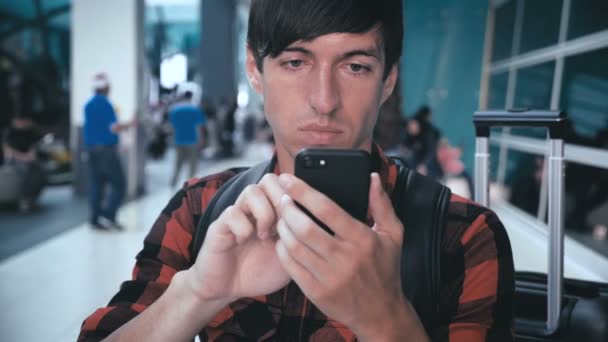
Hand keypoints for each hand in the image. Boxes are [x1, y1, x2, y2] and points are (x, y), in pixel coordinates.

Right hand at [186, 174, 290, 302]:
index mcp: (274, 212)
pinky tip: (244, 242)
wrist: (229, 290)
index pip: (288, 184)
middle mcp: (255, 208)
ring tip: (265, 236)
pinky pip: (232, 212)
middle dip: (281, 201)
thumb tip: (320, 224)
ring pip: (252, 190)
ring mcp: (237, 214)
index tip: (299, 222)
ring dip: (264, 213)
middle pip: (270, 179)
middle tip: (283, 226)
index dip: (296, 198)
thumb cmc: (261, 272)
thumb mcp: (291, 256)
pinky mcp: (219, 226)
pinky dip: (243, 228)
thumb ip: (302, 239)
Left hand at [275, 173, 424, 339]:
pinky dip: (282, 250)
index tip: (288, 179)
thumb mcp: (393, 235)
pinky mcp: (317, 292)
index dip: (303, 191)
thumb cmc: (386, 269)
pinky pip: (291, 267)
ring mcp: (330, 277)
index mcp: (363, 239)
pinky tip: (283, 241)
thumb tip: (372, 177)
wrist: (381, 313)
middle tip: (282, 199)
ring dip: (283, 228)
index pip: (327, 209)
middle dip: (288, 209)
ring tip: (282, 218)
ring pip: (295, 246)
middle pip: (305, 228)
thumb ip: (382, 205)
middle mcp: (346, 258)